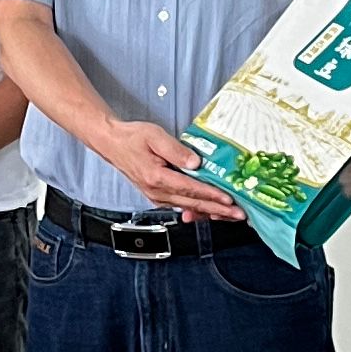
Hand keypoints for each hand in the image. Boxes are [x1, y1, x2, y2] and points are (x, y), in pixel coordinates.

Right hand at [95, 118, 240, 219]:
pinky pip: (181, 205)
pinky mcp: (158, 196)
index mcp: (157, 177)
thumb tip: (196, 162)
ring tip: (230, 215)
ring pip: (188, 207)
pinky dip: (198, 210)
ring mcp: (157, 196)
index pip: (191, 189)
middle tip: (238, 214)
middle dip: (218, 210)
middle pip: (193, 203)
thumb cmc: (132, 138)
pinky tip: (211, 212)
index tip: (228, 200)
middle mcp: (157, 191)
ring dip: (211, 212)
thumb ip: (176, 149)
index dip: (211, 195)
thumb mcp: (154, 136)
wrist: (112, 144)